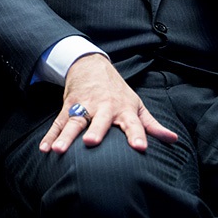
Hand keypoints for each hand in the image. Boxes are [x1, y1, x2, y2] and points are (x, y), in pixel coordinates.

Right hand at [39, 53, 177, 153]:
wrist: (91, 66)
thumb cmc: (117, 92)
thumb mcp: (136, 104)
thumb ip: (151, 125)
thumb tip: (173, 139)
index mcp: (123, 109)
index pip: (133, 124)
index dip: (137, 135)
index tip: (140, 148)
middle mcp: (103, 107)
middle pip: (99, 121)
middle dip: (95, 131)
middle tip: (91, 142)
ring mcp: (83, 107)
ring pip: (73, 123)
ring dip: (65, 136)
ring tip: (58, 151)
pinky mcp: (68, 107)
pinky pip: (57, 124)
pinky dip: (50, 136)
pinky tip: (44, 149)